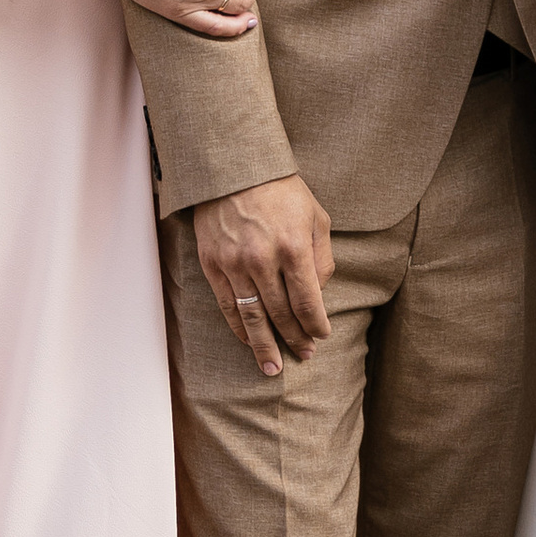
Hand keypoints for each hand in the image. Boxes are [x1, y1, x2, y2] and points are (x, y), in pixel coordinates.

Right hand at [194, 175, 335, 376]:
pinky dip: (239, 328)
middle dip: (295, 338)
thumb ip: (323, 257)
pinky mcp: (212, 264)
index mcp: (293, 246)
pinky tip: (248, 341)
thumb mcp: (316, 216)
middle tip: (304, 355)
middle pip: (281, 313)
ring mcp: (234, 263)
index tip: (320, 337)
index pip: (307, 301)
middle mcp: (263, 259)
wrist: (233, 168)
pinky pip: (227, 305)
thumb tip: (320, 293)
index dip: (315, 325)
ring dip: (264, 346)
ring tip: (273, 368)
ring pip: (252, 317)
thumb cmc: (282, 191)